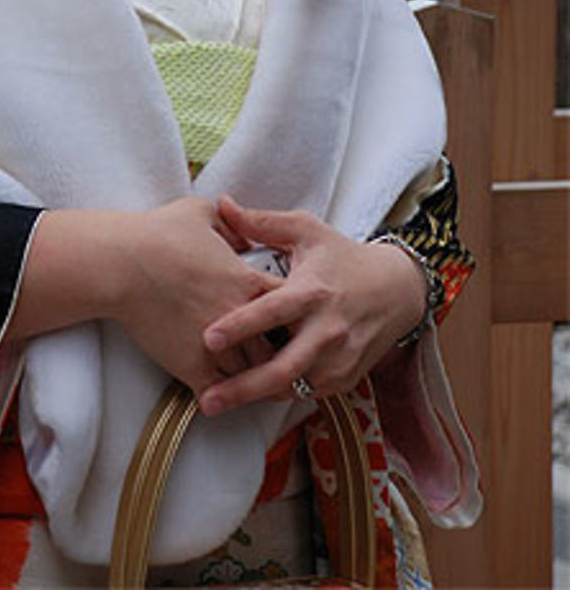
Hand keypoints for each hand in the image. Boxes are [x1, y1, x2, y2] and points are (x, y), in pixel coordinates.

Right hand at [110, 197, 282, 396]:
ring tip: (254, 378)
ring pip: (253, 374)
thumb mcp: (201, 213)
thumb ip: (233, 223)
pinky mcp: (192, 367)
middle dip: (279, 348)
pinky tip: (221, 393)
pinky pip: (220, 393)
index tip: (287, 311)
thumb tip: (245, 233)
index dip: (293, 309)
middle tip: (277, 351)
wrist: (122, 264)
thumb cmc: (159, 233)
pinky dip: (223, 395)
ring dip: (253, 374)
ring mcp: (218, 346)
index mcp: (247, 281)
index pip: (291, 304)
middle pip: (280, 346)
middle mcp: (240, 317)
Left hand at [197, 198, 425, 414]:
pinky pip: (305, 393)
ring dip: (255, 396)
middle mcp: (327, 330)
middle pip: (282, 368)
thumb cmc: (342, 257)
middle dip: (242, 388)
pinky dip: (278, 394)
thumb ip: (262, 222)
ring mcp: (339, 360)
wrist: (396, 290)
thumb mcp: (306, 230)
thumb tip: (223, 204)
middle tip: (207, 399)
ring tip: (217, 400)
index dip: (240, 326)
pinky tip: (250, 394)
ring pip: (292, 387)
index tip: (207, 338)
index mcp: (313, 291)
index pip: (272, 312)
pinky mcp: (344, 379)